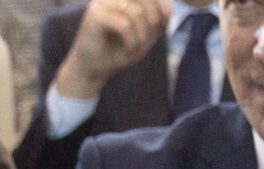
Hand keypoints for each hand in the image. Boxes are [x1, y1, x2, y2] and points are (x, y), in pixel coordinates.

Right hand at [56, 0, 170, 99]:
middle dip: (153, 20)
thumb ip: (157, 22)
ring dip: (142, 35)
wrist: (94, 67)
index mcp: (121, 0)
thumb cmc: (118, 51)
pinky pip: (124, 25)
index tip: (168, 15)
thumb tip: (169, 9)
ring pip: (135, 12)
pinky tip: (127, 48)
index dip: (159, 1)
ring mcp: (101, 4)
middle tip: (147, 38)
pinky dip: (131, 40)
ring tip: (135, 46)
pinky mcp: (94, 16)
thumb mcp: (144, 36)